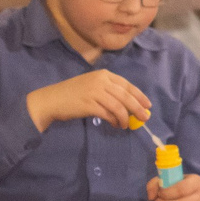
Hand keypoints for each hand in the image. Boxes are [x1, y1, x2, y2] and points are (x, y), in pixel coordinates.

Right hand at [26, 67, 152, 132]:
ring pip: (119, 106)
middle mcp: (100, 81)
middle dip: (138, 108)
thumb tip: (128, 106)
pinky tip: (115, 125)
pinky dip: (114, 120)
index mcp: (103, 74)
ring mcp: (95, 92)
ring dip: (125, 118)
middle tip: (145, 118)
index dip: (139, 95)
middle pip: (126, 95)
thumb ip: (108, 92)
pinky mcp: (89, 105)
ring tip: (126, 125)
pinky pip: (108, 114)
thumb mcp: (91, 86)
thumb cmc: (72, 94)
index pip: (126, 85)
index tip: (147, 105)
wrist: (52, 100)